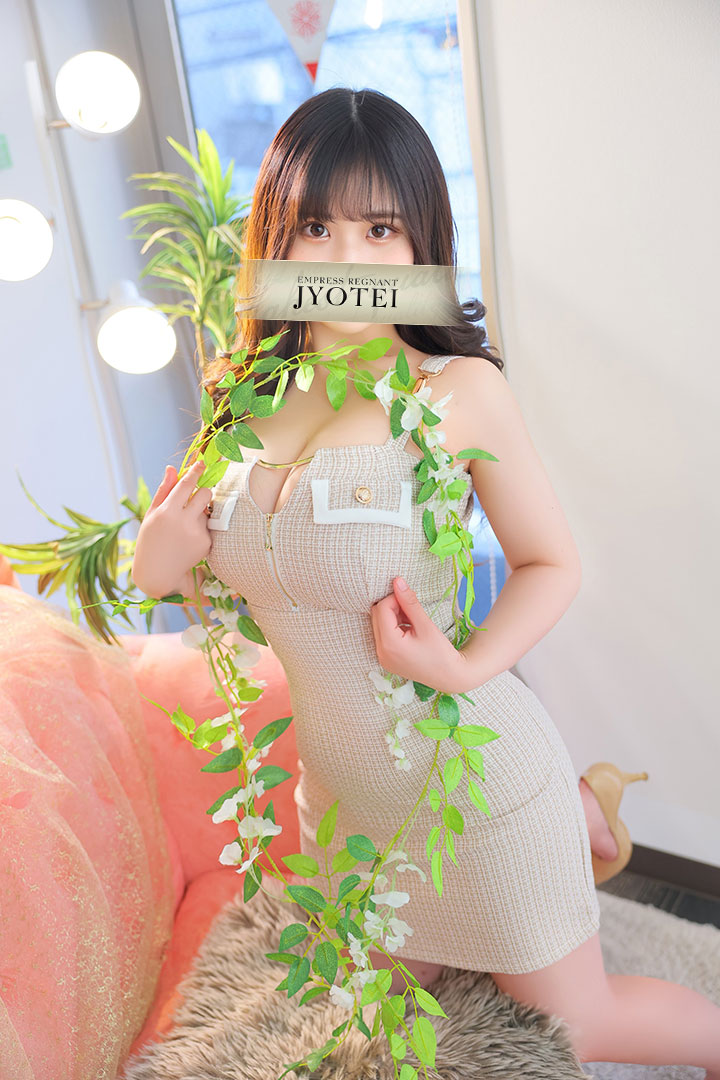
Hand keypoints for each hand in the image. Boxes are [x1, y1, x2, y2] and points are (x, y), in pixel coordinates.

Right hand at [132, 460, 212, 598]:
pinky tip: (188, 541)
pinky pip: (208, 527)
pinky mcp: (205, 543)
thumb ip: (164, 490)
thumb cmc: (150, 540)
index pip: (187, 484)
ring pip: (207, 511)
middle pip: (206, 493)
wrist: (157, 573)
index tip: (202, 463)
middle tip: (195, 498)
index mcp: (167, 511)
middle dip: (204, 491)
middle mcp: (183, 521)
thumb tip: (172, 468)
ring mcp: (196, 533)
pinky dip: (201, 529)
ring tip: (184, 528)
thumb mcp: (151, 514)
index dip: (196, 471)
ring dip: (200, 513)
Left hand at [370, 577, 470, 694]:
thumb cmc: (440, 652)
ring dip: (392, 616)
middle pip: (376, 616)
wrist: (449, 677)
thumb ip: (409, 602)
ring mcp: (382, 657)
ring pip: (378, 625)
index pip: (382, 608)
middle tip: (411, 608)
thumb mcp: (425, 625)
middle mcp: (381, 652)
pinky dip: (393, 627)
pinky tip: (409, 629)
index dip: (394, 597)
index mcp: (389, 644)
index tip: (410, 597)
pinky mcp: (386, 659)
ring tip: (412, 620)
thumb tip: (397, 581)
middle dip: (392, 607)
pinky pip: (382, 636)